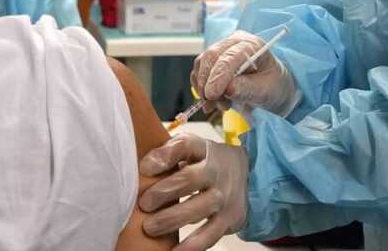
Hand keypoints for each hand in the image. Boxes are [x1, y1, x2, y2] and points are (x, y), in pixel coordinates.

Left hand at [138, 133, 248, 250]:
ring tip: (150, 228)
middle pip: (190, 179)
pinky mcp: (229, 219)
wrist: (249, 176)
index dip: (163, 156)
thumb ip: (168, 154)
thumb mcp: (191, 150)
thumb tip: (138, 168)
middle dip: (163, 192)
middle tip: (144, 204)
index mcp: (203, 149)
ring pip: (199, 209)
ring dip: (172, 220)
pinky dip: (190, 246)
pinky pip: (209, 236)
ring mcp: (224, 196)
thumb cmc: (207, 163)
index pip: (185, 146)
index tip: (144, 167)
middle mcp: (216, 171)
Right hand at [191, 31, 299, 115]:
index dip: (218, 76)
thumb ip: (247, 89)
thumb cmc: (273, 85)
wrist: (273, 86)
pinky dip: (201, 88)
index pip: (230, 57)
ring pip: (203, 64)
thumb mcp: (266, 91)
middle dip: (208, 83)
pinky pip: (200, 71)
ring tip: (220, 105)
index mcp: (253, 46)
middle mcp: (235, 43)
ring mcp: (223, 50)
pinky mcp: (214, 60)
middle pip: (212, 56)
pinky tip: (214, 101)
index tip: (211, 95)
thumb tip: (227, 90)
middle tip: (212, 104)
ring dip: (204, 88)